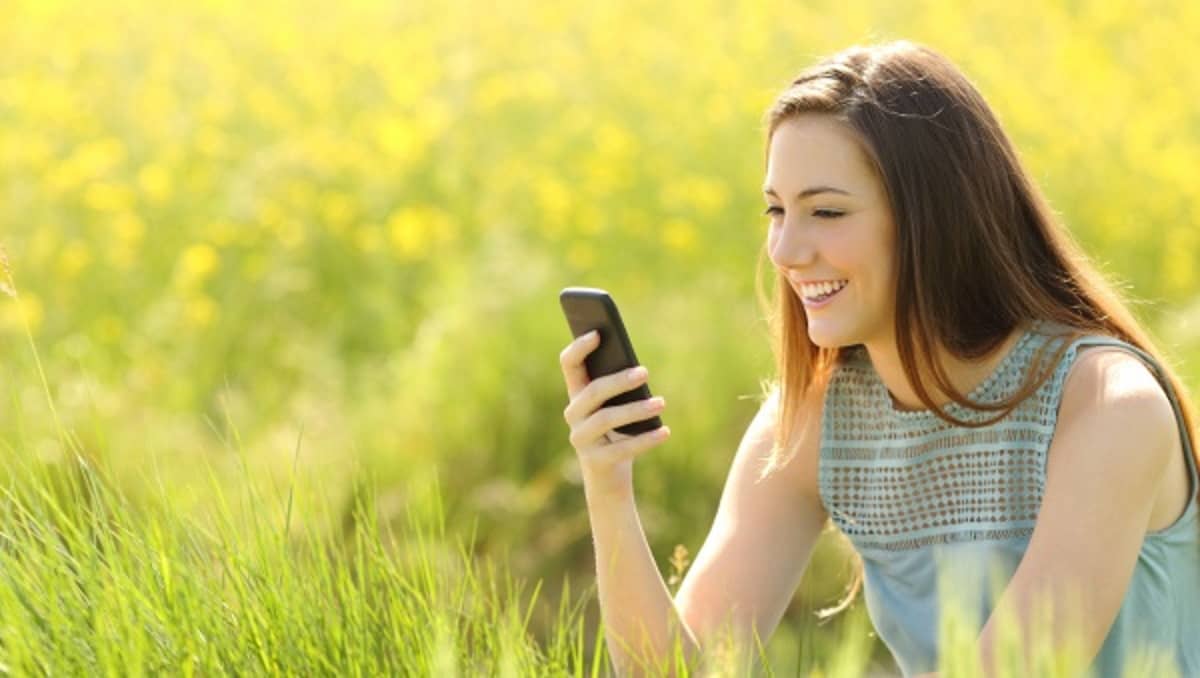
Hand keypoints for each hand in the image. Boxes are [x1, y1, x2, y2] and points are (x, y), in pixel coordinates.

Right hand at [559, 330, 670, 482]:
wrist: (608, 478)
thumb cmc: (617, 432)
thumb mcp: (617, 406)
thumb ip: (621, 388)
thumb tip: (638, 371)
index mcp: (577, 394)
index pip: (569, 364)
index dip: (579, 347)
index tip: (598, 332)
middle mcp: (573, 415)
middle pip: (593, 392)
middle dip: (618, 380)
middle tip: (644, 372)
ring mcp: (581, 439)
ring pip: (606, 419)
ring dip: (636, 409)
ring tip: (662, 403)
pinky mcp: (596, 462)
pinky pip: (622, 448)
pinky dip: (645, 439)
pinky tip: (665, 432)